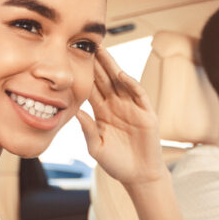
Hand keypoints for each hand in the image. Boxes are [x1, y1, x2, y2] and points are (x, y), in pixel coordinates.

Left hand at [76, 48, 165, 186]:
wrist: (138, 176)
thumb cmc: (116, 163)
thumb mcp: (96, 147)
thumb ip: (88, 129)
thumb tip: (75, 111)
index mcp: (102, 112)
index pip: (92, 88)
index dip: (84, 73)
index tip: (72, 58)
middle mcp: (116, 106)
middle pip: (105, 79)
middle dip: (97, 62)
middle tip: (86, 43)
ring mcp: (132, 108)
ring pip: (120, 82)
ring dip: (112, 66)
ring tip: (102, 51)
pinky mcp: (146, 113)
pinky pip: (138, 94)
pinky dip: (131, 84)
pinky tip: (121, 75)